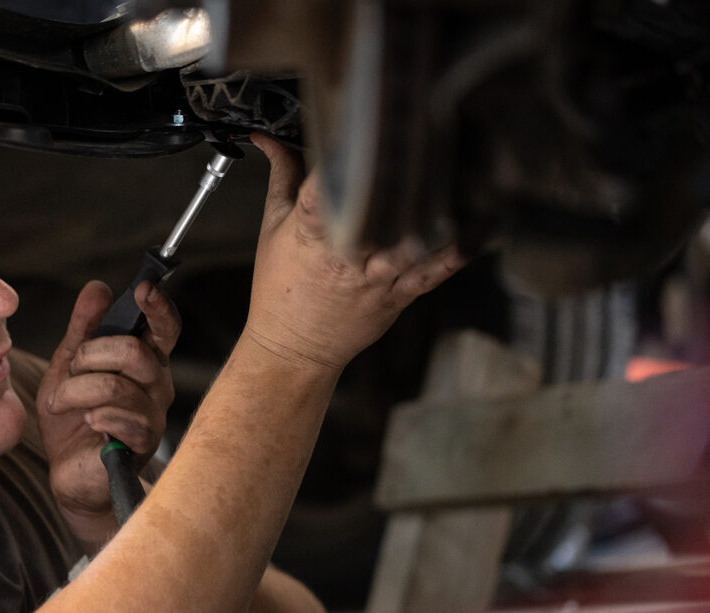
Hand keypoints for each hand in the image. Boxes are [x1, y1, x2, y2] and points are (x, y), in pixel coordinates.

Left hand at [36, 279, 180, 541]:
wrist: (70, 473)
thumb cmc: (72, 419)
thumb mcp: (69, 367)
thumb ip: (83, 329)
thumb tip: (98, 288)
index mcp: (144, 360)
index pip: (165, 327)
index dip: (158, 306)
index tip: (143, 289)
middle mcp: (157, 384)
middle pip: (133, 351)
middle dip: (90, 355)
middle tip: (70, 369)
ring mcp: (154, 415)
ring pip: (117, 385)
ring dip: (76, 391)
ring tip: (60, 403)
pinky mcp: (144, 444)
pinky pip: (122, 419)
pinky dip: (94, 416)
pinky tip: (87, 423)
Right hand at [247, 134, 465, 371]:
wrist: (291, 348)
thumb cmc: (281, 290)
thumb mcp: (273, 228)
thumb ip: (282, 177)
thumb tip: (269, 138)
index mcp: (309, 234)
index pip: (324, 192)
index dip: (340, 163)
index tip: (356, 129)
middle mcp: (344, 255)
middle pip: (373, 213)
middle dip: (391, 181)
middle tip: (417, 139)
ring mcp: (373, 277)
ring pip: (407, 242)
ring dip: (428, 215)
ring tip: (456, 175)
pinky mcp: (396, 296)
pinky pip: (430, 274)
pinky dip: (454, 254)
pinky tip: (477, 230)